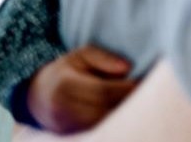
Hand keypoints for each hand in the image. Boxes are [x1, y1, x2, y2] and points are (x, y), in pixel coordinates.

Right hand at [25, 45, 140, 133]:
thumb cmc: (66, 72)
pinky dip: (115, 122)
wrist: (41, 97)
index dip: (126, 88)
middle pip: (105, 109)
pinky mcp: (74, 136)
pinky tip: (125, 112)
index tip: (144, 82)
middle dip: (128, 102)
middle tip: (149, 93)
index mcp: (66, 85)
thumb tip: (127, 67)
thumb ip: (102, 57)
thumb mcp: (80, 56)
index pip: (103, 90)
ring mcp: (68, 126)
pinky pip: (100, 128)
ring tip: (139, 102)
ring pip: (104, 122)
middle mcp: (65, 109)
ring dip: (124, 114)